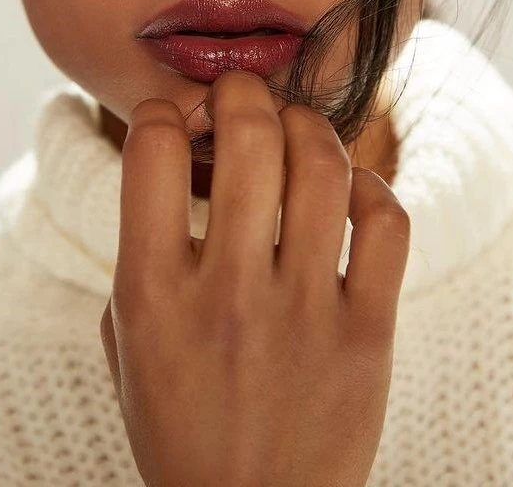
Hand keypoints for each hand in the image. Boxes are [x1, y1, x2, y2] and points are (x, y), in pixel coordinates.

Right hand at [100, 69, 409, 486]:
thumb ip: (139, 250)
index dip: (161, 112)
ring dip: (306, 123)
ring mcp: (304, 313)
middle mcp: (228, 294)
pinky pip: (387, 223)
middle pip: (250, 137)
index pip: (154, 150)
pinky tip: (347, 191)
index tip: (174, 122)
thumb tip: (178, 161)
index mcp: (152, 295)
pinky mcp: (367, 334)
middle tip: (240, 95)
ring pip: (323, 166)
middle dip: (241, 91)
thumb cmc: (179, 421)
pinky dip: (370, 185)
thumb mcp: (125, 340)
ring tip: (294, 127)